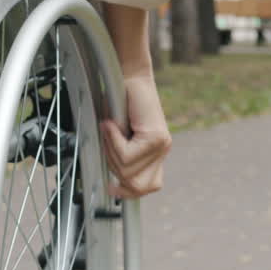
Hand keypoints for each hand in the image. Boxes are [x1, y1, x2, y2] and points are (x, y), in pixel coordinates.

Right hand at [100, 74, 171, 199]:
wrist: (129, 76)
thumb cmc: (120, 103)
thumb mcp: (119, 136)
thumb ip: (120, 156)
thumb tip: (113, 186)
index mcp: (156, 153)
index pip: (147, 186)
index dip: (129, 193)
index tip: (112, 190)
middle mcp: (162, 150)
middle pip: (136, 184)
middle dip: (115, 167)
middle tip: (108, 144)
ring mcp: (162, 144)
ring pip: (128, 169)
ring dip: (111, 150)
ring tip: (110, 129)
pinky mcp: (156, 136)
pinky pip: (128, 153)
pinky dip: (113, 140)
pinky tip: (112, 124)